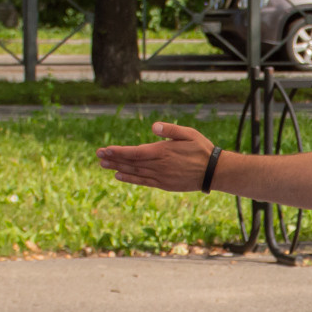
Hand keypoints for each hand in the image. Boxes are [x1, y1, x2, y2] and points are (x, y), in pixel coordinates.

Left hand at [98, 123, 218, 193]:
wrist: (213, 172)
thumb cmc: (202, 149)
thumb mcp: (189, 134)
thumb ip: (171, 130)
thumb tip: (154, 127)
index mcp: (163, 152)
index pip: (135, 152)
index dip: (118, 152)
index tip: (105, 150)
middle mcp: (159, 166)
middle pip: (131, 162)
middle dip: (113, 158)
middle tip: (98, 156)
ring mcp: (161, 177)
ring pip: (135, 172)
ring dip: (118, 168)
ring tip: (103, 165)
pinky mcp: (164, 184)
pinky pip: (143, 182)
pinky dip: (130, 179)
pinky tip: (119, 176)